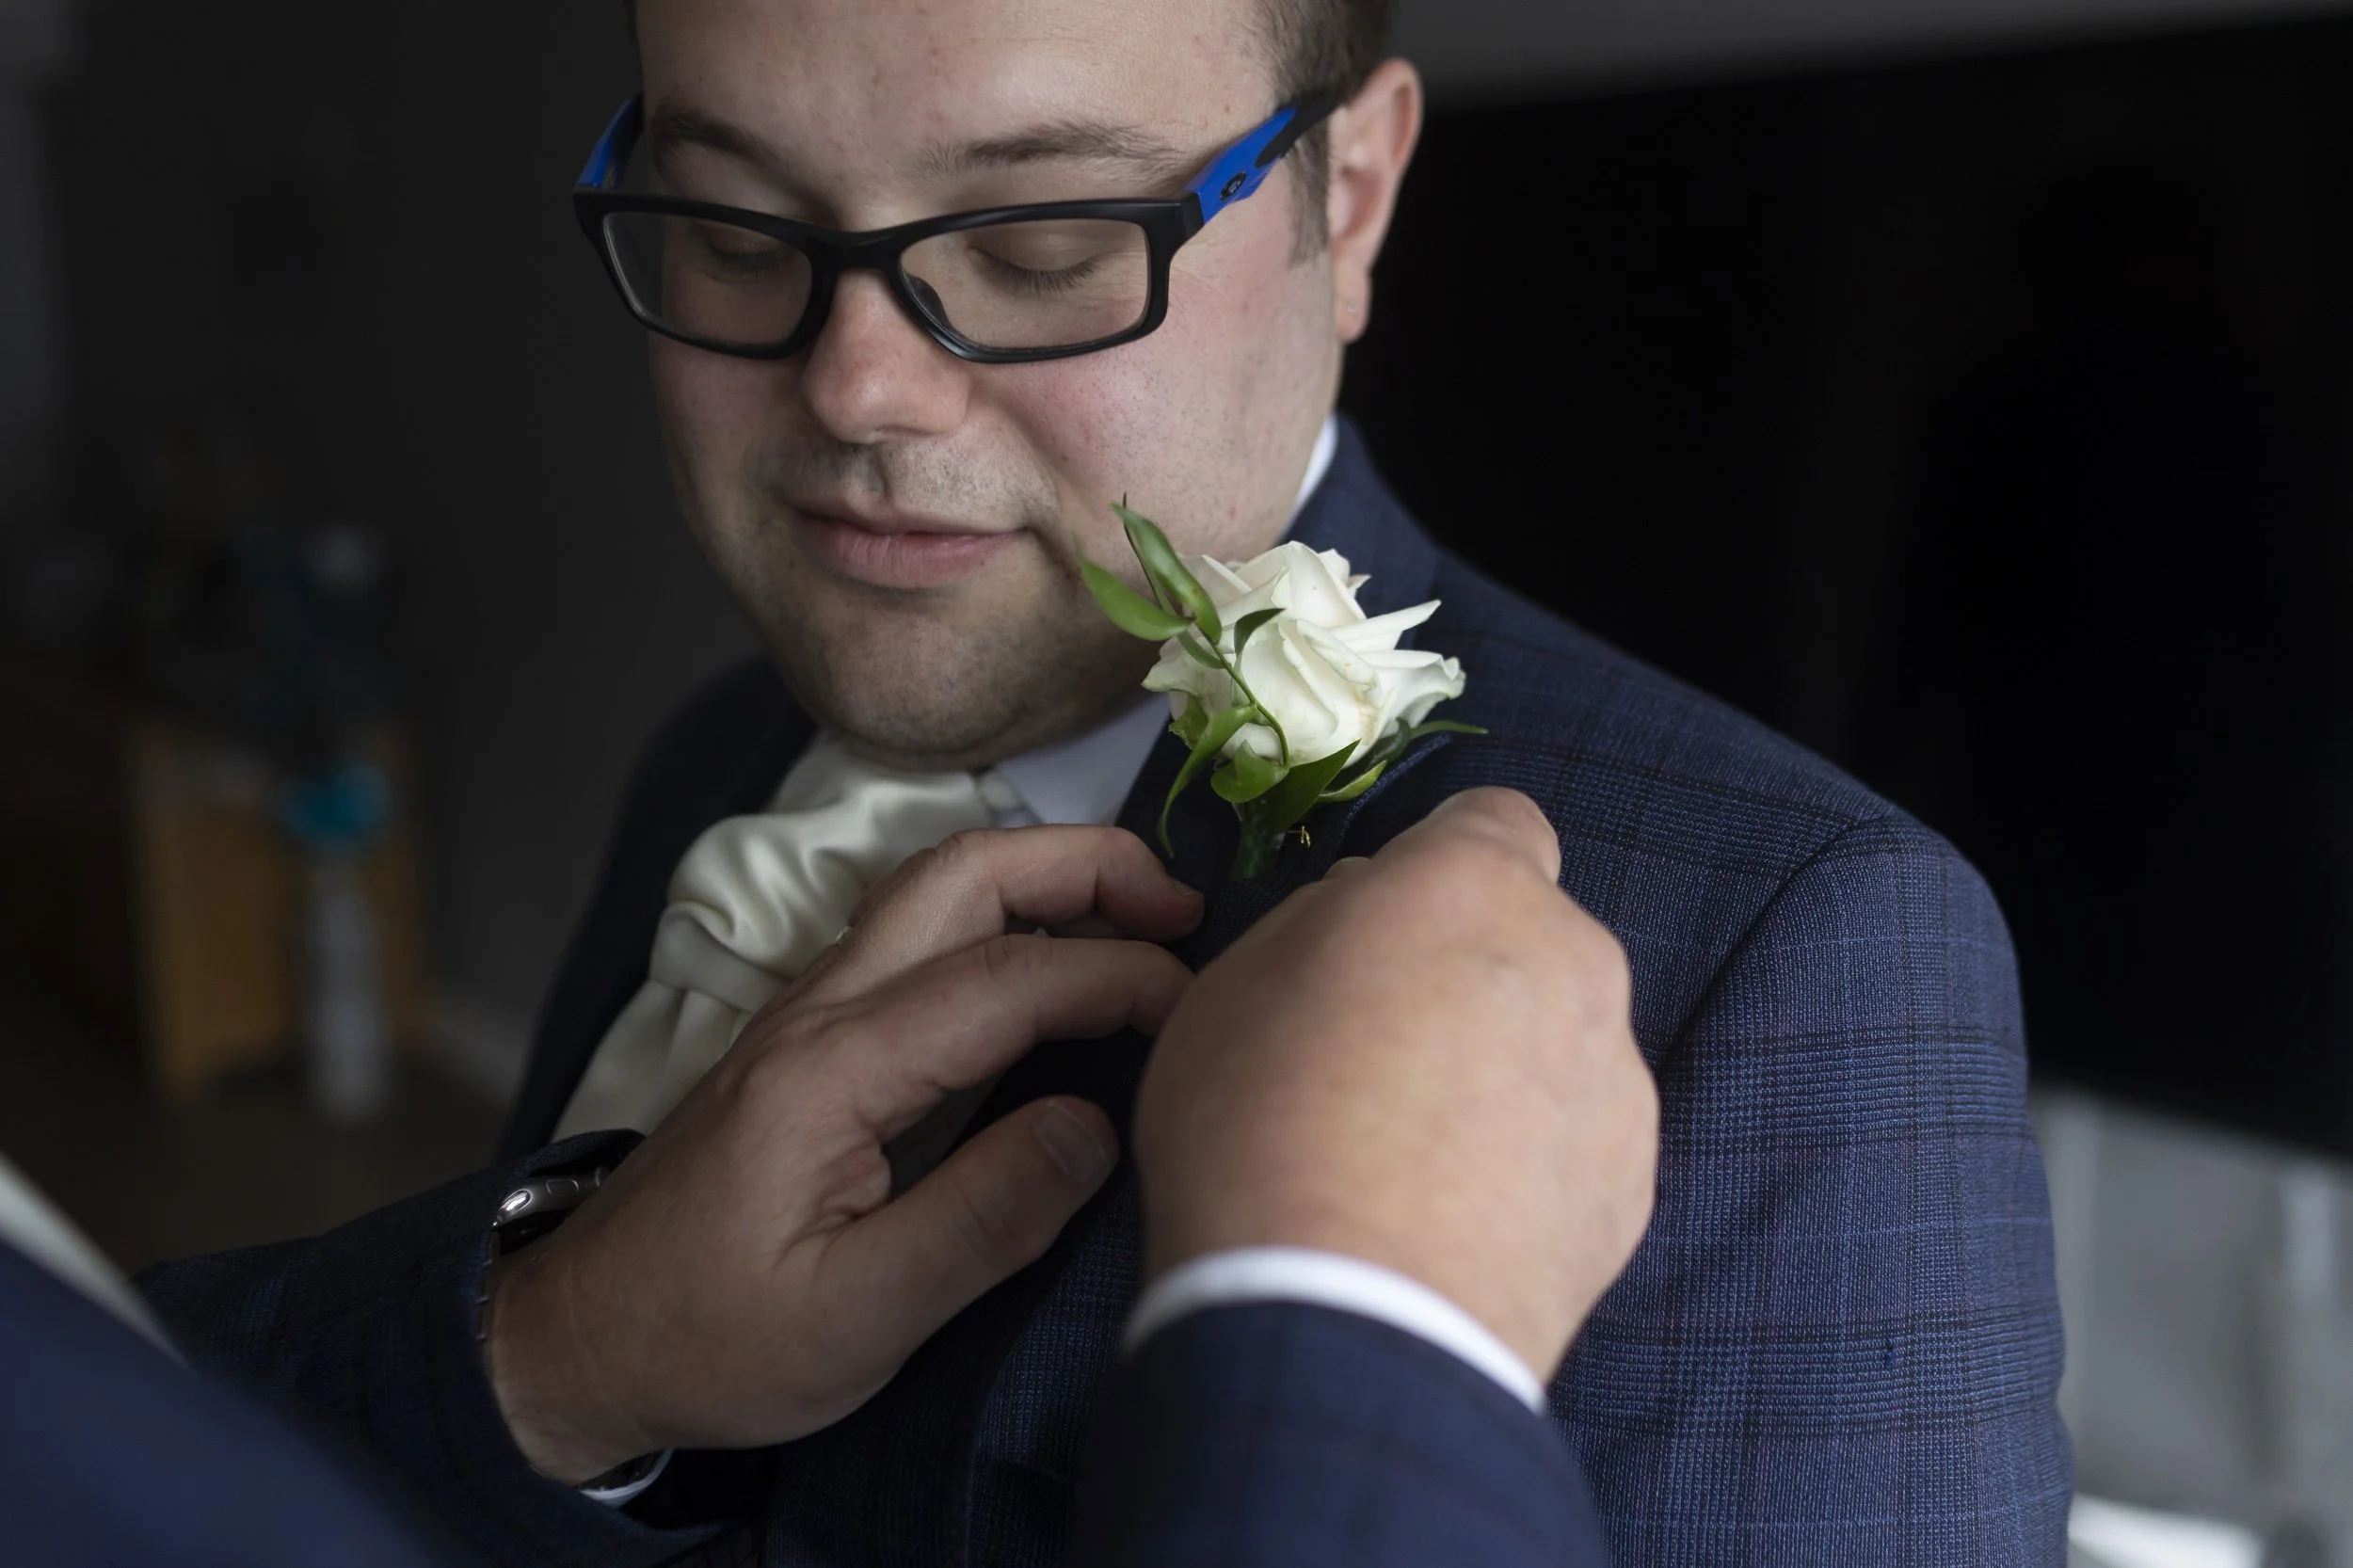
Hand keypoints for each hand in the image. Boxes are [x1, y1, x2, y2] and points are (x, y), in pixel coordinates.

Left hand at [484, 827, 1201, 1481]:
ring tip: (1143, 917)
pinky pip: (916, 936)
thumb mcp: (856, 1317)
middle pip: (960, 875)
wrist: (580, 1341)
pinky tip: (1052, 962)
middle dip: (1085, 866)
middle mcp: (818, 1011)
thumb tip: (1097, 1129)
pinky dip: (1004, 918)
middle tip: (1187, 907)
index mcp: (833, 1070)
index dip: (1117, 976)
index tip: (1198, 1009)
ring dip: (1045, 879)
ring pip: (934, 891)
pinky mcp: (809, 1039)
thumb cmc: (711, 1341)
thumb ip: (983, 1220)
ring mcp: (807, 1014)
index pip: (1005, 979)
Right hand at [1134, 788, 1656, 1380]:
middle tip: (1379, 1051)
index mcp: (1472, 886)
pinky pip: (1577, 1134)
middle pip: (1528, 935)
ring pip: (1559, 1037)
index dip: (1439, 864)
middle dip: (1470, 971)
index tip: (1387, 924)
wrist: (1347, 1320)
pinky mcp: (1634, 1181)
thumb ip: (1321, 924)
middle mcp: (1572, 960)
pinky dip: (1532, 1157)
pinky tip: (1456, 1215)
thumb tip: (1367, 915)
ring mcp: (1617, 1075)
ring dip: (1505, 1067)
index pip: (1495, 818)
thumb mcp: (1232, 986)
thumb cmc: (1260, 1129)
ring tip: (1416, 1156)